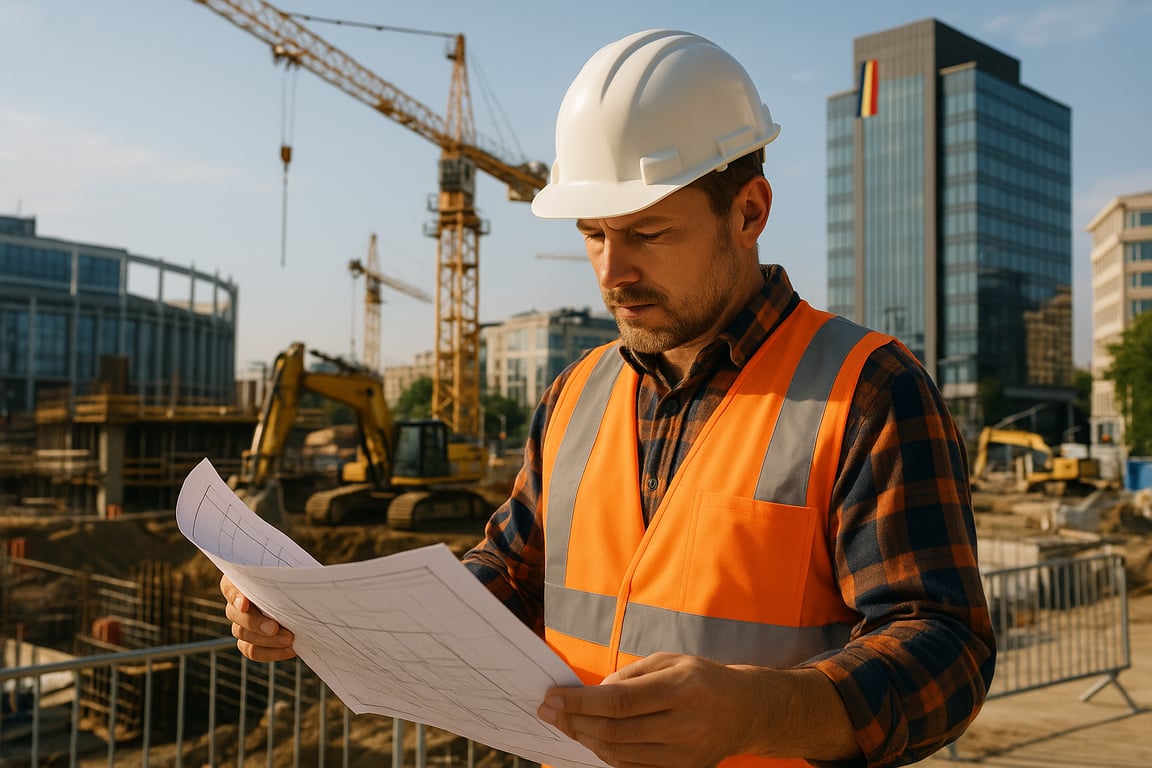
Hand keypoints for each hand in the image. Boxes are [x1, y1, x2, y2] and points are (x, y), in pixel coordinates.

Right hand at [220, 574, 296, 661]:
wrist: (307, 595)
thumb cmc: (298, 578)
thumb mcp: (293, 573)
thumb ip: (286, 578)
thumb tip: (292, 585)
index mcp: (242, 580)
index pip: (230, 587)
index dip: (235, 597)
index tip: (245, 604)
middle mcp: (237, 602)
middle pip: (234, 614)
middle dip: (255, 623)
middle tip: (274, 628)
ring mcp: (242, 623)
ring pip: (242, 634)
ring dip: (266, 640)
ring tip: (289, 639)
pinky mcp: (251, 640)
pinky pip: (252, 650)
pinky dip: (271, 652)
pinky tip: (289, 649)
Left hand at [537, 652, 757, 767]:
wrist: (747, 711)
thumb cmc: (703, 679)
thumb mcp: (671, 660)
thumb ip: (631, 674)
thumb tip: (593, 693)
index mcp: (681, 689)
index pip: (619, 701)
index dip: (581, 702)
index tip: (553, 697)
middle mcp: (684, 725)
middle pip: (615, 731)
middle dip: (575, 721)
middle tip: (550, 711)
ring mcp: (683, 754)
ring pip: (620, 753)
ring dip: (586, 738)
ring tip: (566, 723)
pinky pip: (632, 766)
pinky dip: (607, 753)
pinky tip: (591, 737)